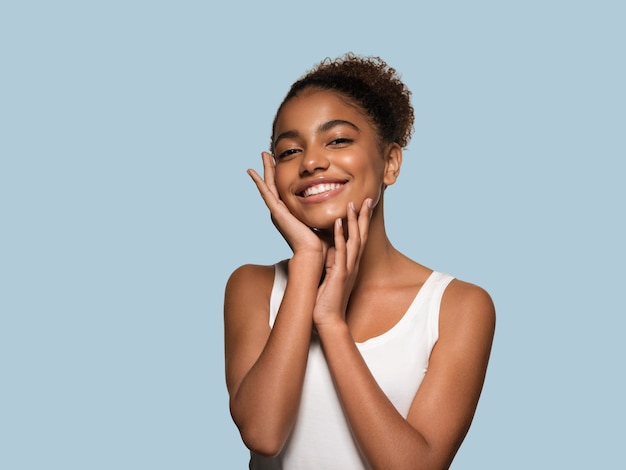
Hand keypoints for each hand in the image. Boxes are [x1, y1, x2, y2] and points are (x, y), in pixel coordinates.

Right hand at [248, 152, 326, 257]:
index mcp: (290, 213)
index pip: (284, 190)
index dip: (282, 175)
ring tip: (262, 155)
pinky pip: (265, 193)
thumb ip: (323, 211)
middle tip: (267, 154)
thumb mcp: (320, 221)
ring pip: (268, 185)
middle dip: (271, 168)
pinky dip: (258, 182)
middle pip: (274, 184)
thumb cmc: (320, 243)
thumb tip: (336, 202)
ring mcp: (277, 211)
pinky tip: (252, 172)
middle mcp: (281, 211)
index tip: (281, 162)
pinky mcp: (276, 212)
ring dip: (265, 169)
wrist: (313, 254)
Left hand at [313, 198, 372, 326]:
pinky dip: (341, 236)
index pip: (359, 239)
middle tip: (366, 199)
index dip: (361, 222)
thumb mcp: (331, 276)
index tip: (362, 206)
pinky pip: (341, 252)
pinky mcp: (340, 274)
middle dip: (363, 217)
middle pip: (361, 236)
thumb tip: (329, 249)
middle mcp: (353, 264)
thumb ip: (332, 262)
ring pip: (354, 240)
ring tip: (352, 204)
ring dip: (354, 222)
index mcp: (351, 264)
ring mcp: (348, 269)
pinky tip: (339, 223)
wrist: (328, 320)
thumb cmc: (327, 300)